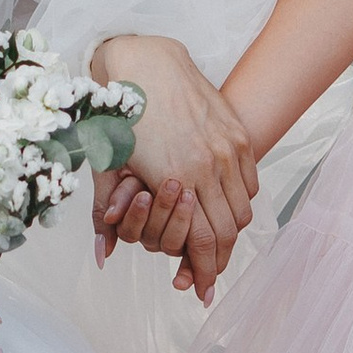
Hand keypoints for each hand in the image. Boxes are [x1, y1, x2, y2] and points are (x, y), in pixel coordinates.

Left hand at [88, 35, 258, 294]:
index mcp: (179, 176)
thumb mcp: (106, 163)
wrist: (147, 61)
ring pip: (243, 209)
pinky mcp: (237, 134)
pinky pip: (249, 183)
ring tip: (216, 245)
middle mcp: (211, 165)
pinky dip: (239, 202)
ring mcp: (229, 148)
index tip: (200, 291)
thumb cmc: (120, 110)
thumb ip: (107, 212)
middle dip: (219, 260)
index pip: (204, 241)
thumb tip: (103, 254)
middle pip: (229, 231)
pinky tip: (222, 208)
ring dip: (231, 232)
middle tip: (208, 278)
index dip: (204, 272)